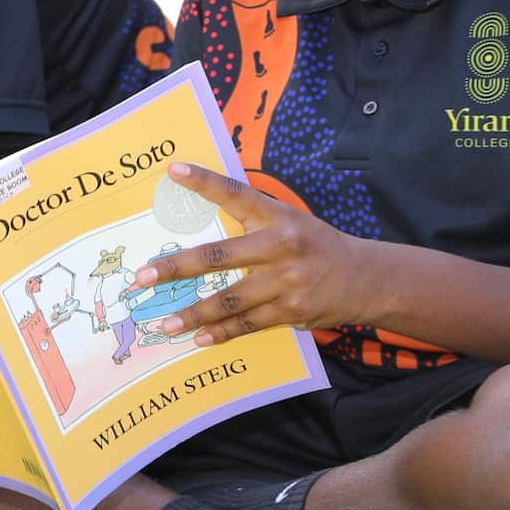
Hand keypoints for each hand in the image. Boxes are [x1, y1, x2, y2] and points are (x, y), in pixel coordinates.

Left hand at [135, 163, 364, 346]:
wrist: (365, 278)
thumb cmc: (317, 245)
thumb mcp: (290, 221)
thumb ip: (253, 220)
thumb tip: (204, 220)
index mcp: (278, 215)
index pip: (236, 193)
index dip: (204, 182)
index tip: (172, 170)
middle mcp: (281, 245)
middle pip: (218, 256)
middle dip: (176, 267)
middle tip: (143, 277)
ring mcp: (287, 280)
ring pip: (229, 299)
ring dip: (193, 313)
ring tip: (164, 324)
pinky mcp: (292, 310)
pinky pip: (248, 324)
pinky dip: (222, 333)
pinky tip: (199, 339)